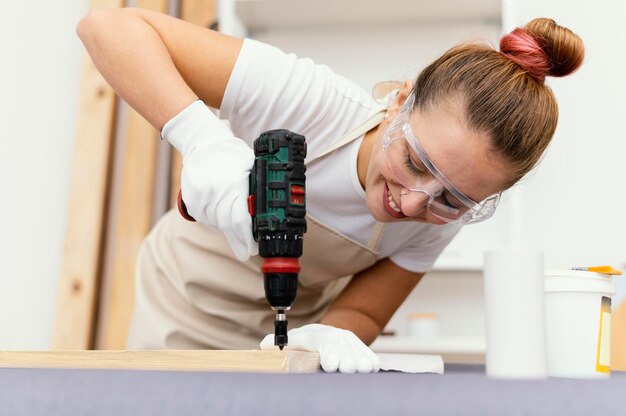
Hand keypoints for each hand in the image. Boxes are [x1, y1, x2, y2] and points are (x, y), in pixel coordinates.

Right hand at [162, 100, 257, 260]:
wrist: (204, 144)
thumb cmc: (234, 157)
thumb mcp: (252, 167)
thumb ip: (259, 188)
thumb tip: (275, 212)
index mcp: (236, 183)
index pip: (241, 219)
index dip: (247, 238)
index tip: (253, 249)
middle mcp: (218, 189)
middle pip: (227, 226)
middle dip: (238, 242)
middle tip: (246, 252)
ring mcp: (202, 194)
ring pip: (215, 223)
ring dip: (226, 230)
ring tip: (234, 230)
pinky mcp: (191, 197)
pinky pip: (203, 218)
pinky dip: (212, 221)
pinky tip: (218, 216)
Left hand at [260, 323, 379, 372]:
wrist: (326, 334)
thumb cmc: (306, 342)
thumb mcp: (292, 341)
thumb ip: (278, 344)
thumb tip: (264, 345)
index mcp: (319, 336)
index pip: (327, 344)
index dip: (330, 354)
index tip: (331, 365)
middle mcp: (338, 337)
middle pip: (346, 350)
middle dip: (348, 361)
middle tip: (349, 369)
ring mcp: (352, 343)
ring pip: (360, 353)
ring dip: (361, 363)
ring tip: (362, 370)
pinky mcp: (362, 349)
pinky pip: (369, 355)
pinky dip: (371, 362)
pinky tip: (372, 368)